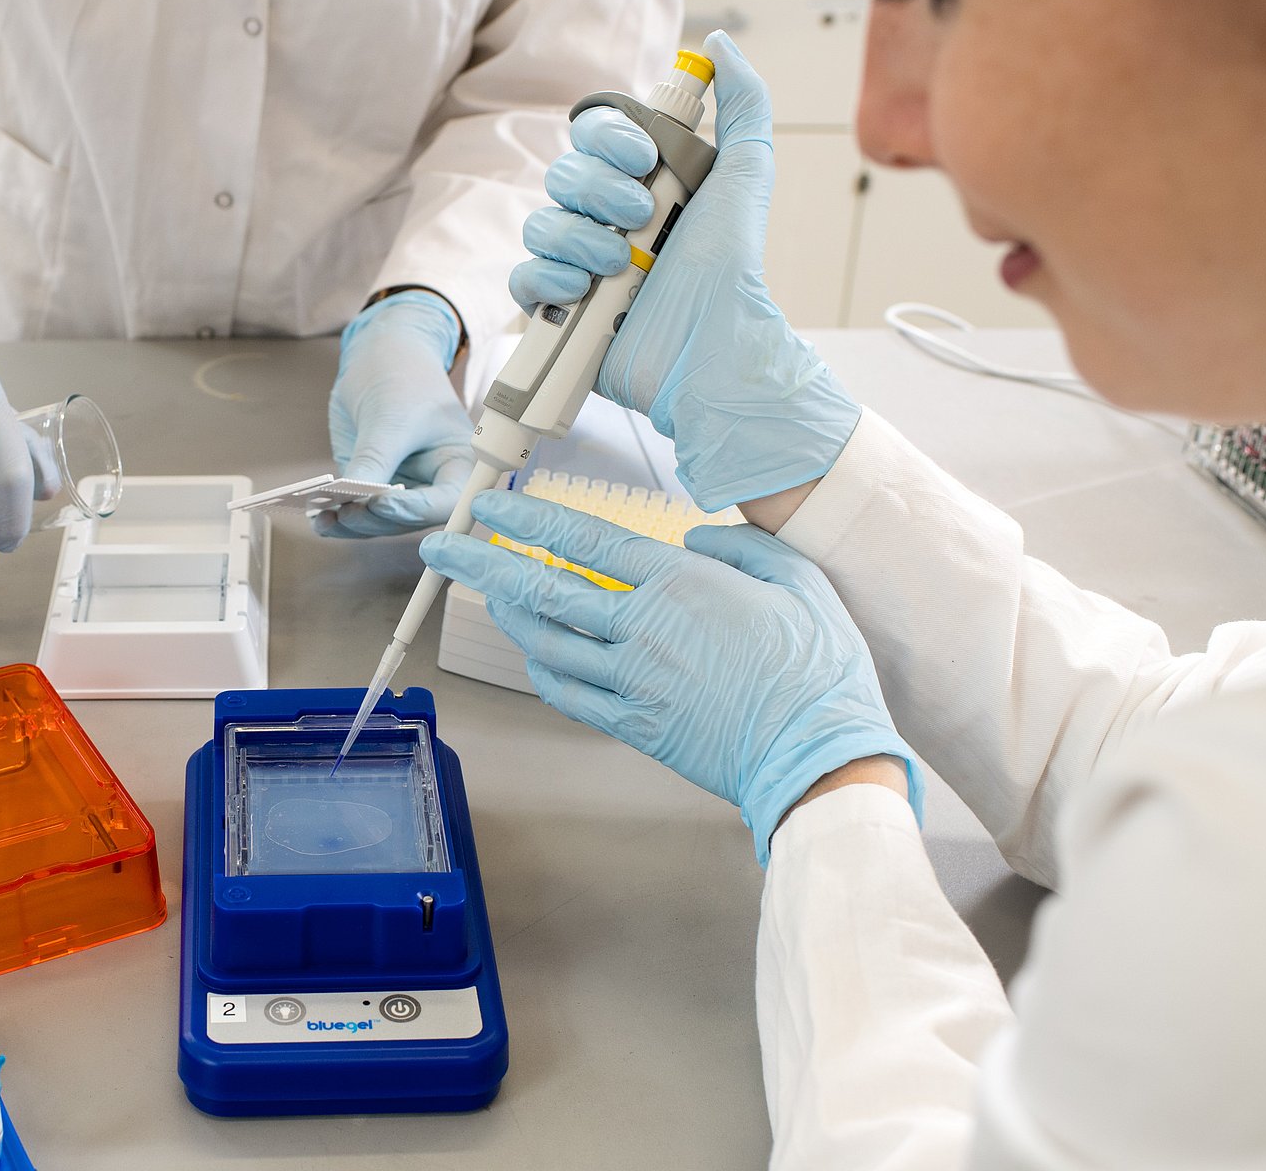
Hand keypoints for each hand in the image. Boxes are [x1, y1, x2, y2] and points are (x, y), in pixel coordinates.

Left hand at [315, 290, 474, 538]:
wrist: (381, 359)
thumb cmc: (402, 379)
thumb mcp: (391, 416)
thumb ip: (376, 458)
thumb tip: (356, 497)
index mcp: (458, 465)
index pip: (445, 501)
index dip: (415, 509)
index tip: (382, 504)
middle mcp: (433, 485)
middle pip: (409, 519)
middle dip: (376, 519)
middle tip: (347, 511)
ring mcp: (401, 489)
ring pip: (380, 522)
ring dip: (352, 523)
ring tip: (325, 516)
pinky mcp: (371, 488)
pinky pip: (358, 511)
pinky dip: (338, 518)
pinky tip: (318, 518)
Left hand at [420, 490, 918, 863]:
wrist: (820, 758)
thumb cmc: (819, 671)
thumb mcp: (799, 580)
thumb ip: (743, 546)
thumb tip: (698, 536)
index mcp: (680, 586)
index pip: (585, 542)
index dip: (530, 520)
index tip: (492, 506)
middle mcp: (642, 631)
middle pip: (543, 590)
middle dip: (483, 564)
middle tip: (445, 546)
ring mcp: (632, 683)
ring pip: (545, 642)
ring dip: (507, 613)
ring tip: (485, 591)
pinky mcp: (634, 727)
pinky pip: (567, 692)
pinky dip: (539, 667)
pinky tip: (531, 652)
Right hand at [507, 31, 859, 512]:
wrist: (711, 345)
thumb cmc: (730, 267)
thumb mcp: (746, 175)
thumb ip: (744, 106)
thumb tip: (720, 45)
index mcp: (638, 183)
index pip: (593, 134)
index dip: (609, 138)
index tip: (644, 157)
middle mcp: (602, 219)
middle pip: (562, 175)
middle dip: (599, 192)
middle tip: (640, 217)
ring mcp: (575, 265)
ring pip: (539, 225)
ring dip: (578, 239)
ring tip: (620, 265)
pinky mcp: (555, 311)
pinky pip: (523, 277)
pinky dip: (549, 279)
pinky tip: (584, 292)